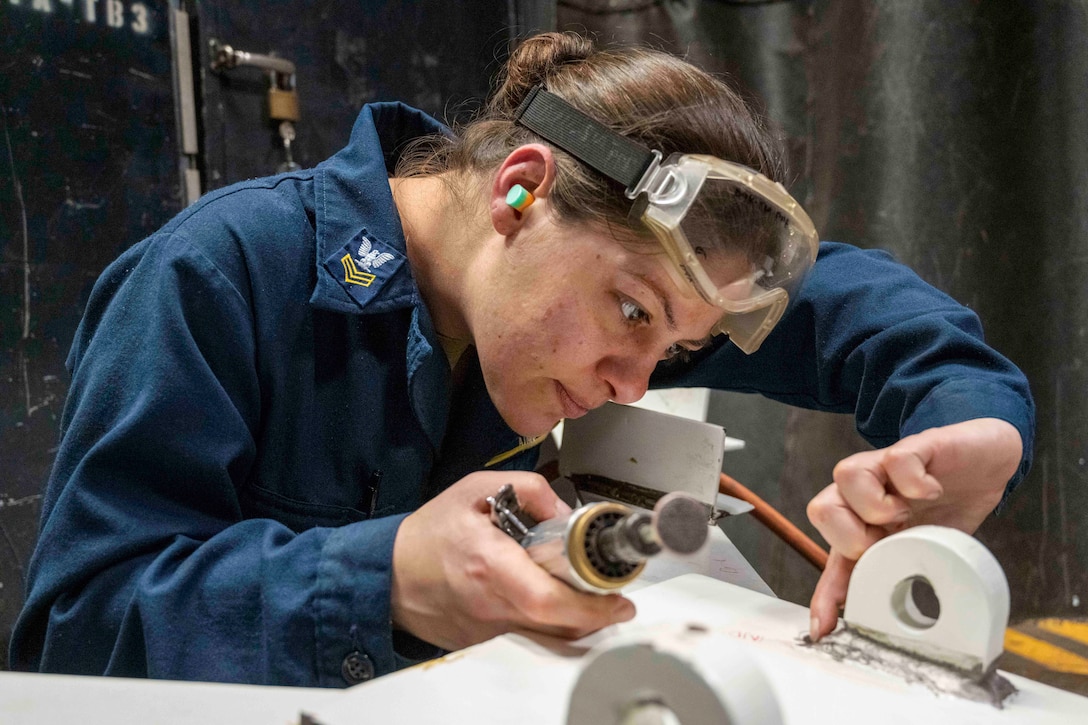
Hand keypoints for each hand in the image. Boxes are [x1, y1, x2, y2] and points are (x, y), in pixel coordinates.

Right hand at [391, 470, 635, 649]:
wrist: (386, 574)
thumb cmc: (428, 534)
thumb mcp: (476, 489)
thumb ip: (528, 489)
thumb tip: (564, 510)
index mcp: (490, 564)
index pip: (549, 599)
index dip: (591, 606)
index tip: (617, 600)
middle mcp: (489, 604)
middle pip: (557, 624)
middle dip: (594, 615)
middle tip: (615, 601)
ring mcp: (485, 630)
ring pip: (545, 636)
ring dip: (572, 621)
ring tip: (584, 599)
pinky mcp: (481, 643)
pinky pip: (524, 637)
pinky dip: (543, 624)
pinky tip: (546, 603)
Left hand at [806, 418, 1021, 640]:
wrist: (986, 460)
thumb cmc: (947, 505)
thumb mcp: (924, 547)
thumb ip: (902, 572)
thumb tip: (890, 618)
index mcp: (864, 525)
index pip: (833, 558)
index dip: (825, 594)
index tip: (824, 628)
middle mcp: (865, 495)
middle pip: (821, 508)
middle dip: (851, 538)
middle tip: (888, 544)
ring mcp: (885, 468)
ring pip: (846, 476)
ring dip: (877, 506)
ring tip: (909, 514)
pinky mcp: (915, 447)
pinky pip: (895, 460)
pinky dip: (914, 482)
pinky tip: (932, 491)